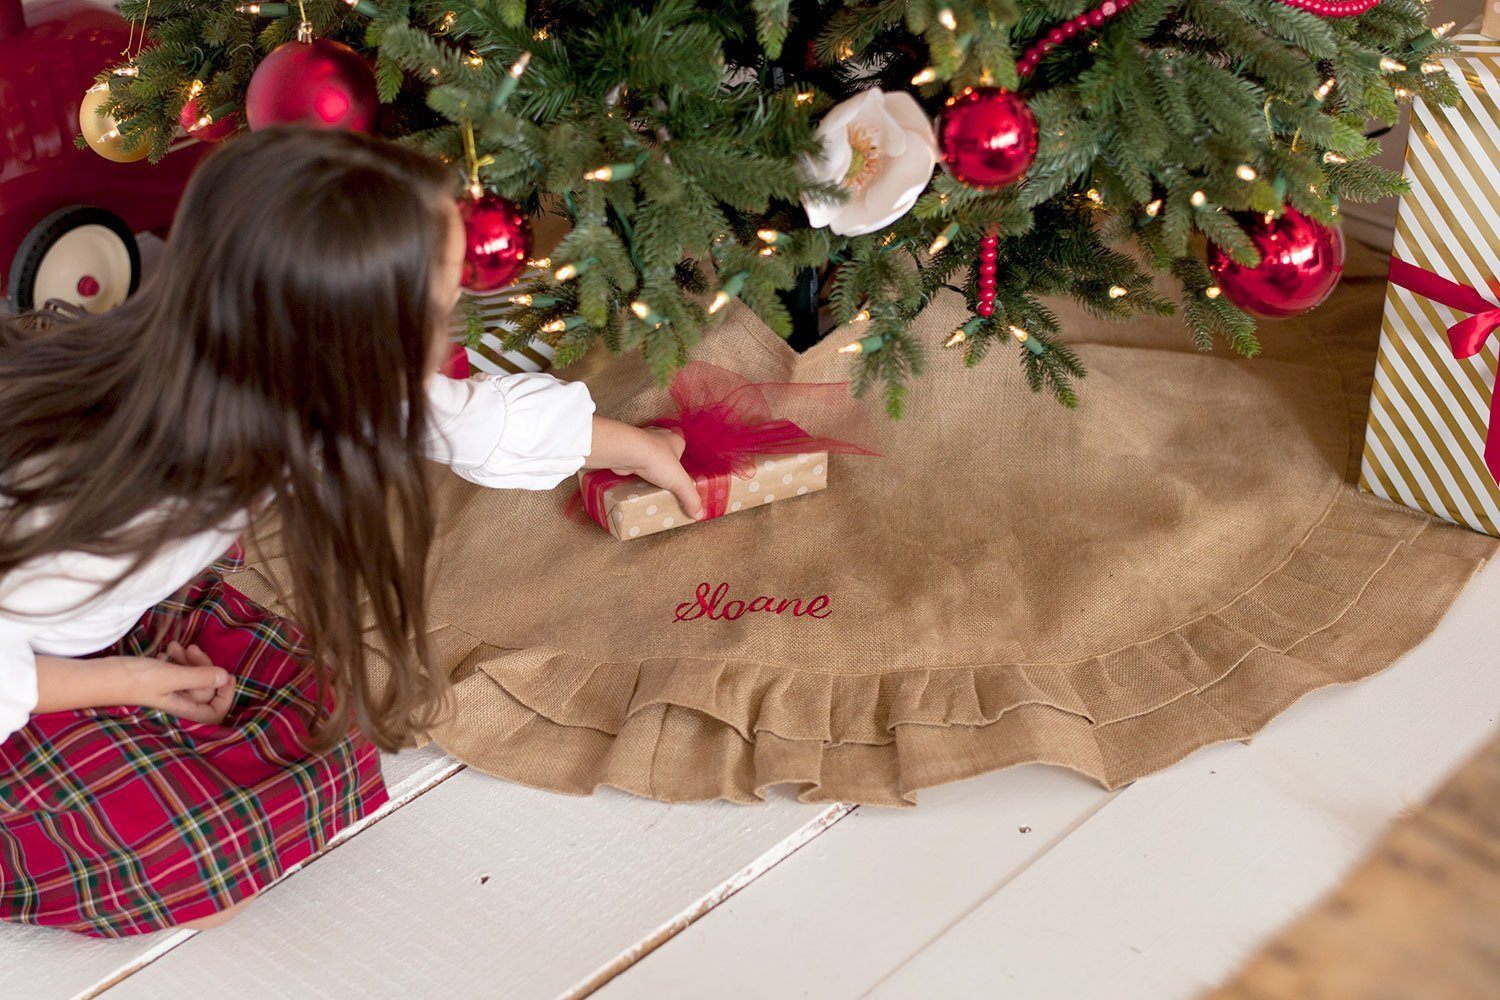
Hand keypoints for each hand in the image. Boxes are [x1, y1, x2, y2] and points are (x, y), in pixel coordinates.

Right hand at [117, 642, 234, 724]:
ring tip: (176, 646)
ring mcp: (167, 692)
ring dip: (188, 660)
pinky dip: (175, 660)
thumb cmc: (134, 680)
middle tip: (192, 649)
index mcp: (184, 709)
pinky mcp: (157, 682)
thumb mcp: (171, 676)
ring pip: (190, 677)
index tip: (225, 674)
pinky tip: (166, 650)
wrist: (99, 676)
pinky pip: (176, 672)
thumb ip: (199, 677)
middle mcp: (178, 703)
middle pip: (205, 688)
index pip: (215, 712)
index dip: (225, 695)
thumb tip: (225, 677)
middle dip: (202, 666)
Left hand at [588, 419, 705, 519]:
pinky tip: (635, 485)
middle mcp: (658, 438)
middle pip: (664, 454)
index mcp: (675, 440)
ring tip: (651, 487)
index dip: (682, 460)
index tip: (680, 474)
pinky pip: (633, 464)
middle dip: (664, 467)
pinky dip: (634, 473)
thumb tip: (699, 514)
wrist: (626, 452)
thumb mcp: (680, 482)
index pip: (682, 448)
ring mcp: (640, 443)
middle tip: (666, 484)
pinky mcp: (626, 452)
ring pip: (647, 458)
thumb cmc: (656, 459)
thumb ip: (691, 498)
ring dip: (648, 470)